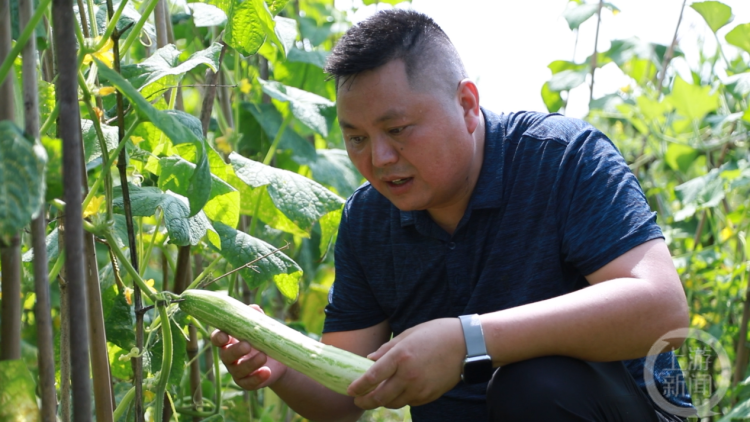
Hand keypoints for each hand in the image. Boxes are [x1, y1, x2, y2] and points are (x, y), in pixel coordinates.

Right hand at [210, 304, 287, 390]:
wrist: (279, 359)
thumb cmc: (264, 338)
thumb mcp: (261, 327)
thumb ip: (255, 317)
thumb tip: (253, 308)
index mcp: (230, 340)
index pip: (217, 339)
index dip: (218, 337)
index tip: (225, 335)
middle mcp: (229, 356)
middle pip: (226, 355)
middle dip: (235, 351)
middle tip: (247, 345)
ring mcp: (237, 371)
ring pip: (238, 369)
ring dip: (250, 363)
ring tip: (263, 356)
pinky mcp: (246, 382)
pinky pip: (248, 383)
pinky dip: (257, 378)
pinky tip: (266, 372)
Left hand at [347, 318, 465, 408]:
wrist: (467, 344)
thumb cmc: (436, 333)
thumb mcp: (409, 334)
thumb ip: (387, 349)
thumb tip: (369, 360)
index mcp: (400, 356)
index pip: (372, 377)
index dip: (358, 387)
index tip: (350, 391)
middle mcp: (408, 375)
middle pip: (380, 396)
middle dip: (365, 401)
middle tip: (358, 401)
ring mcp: (420, 387)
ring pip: (394, 402)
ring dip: (382, 401)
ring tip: (376, 396)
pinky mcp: (430, 395)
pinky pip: (409, 402)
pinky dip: (400, 399)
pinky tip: (398, 392)